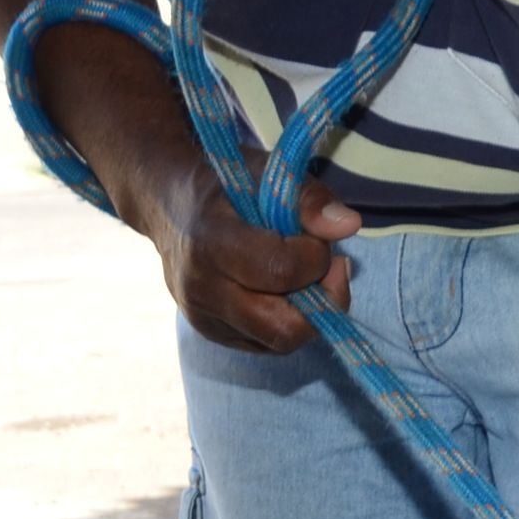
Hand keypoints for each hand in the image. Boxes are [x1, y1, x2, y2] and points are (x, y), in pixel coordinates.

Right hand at [127, 148, 360, 355]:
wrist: (170, 209)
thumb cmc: (225, 187)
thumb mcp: (266, 174)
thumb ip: (309, 199)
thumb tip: (348, 226)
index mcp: (211, 242)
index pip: (281, 272)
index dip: (316, 259)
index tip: (319, 239)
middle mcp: (203, 290)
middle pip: (283, 326)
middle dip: (320, 300)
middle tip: (327, 268)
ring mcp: (204, 319)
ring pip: (279, 342)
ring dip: (306, 313)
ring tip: (305, 277)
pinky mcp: (211, 334)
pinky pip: (266, 344)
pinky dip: (287, 319)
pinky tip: (283, 289)